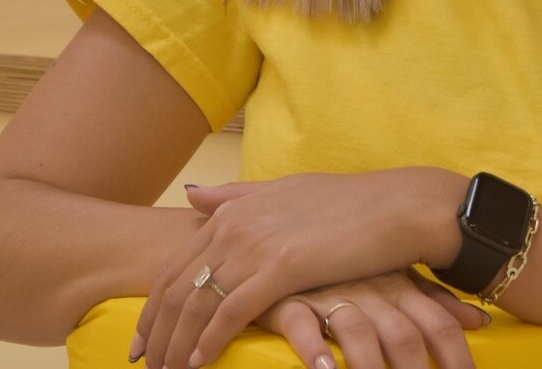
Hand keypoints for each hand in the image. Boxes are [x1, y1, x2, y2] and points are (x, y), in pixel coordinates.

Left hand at [131, 169, 464, 368]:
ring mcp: (257, 244)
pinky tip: (198, 366)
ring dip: (176, 347)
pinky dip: (208, 344)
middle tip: (146, 367)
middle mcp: (238, 223)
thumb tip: (195, 194)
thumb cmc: (349, 203)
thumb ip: (239, 195)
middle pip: (176, 288)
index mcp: (237, 207)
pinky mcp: (281, 267)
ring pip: (196, 305)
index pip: (176, 265)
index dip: (154, 307)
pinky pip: (230, 314)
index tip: (143, 340)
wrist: (398, 206)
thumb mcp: (287, 191)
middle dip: (156, 334)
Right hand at [258, 269, 488, 368]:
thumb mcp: (395, 278)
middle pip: (404, 335)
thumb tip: (479, 321)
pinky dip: (313, 349)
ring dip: (371, 368)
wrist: (288, 240)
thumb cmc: (348, 268)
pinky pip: (302, 323)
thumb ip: (433, 301)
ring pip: (359, 331)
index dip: (458, 357)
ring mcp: (332, 293)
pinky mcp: (291, 300)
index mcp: (399, 285)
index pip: (439, 323)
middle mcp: (371, 290)